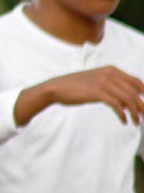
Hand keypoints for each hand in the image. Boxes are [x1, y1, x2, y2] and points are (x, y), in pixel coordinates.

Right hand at [14, 66, 143, 125]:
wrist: (57, 87)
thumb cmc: (77, 86)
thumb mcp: (97, 81)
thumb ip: (113, 86)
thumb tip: (128, 100)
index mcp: (111, 70)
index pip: (136, 82)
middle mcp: (109, 74)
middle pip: (134, 92)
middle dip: (143, 106)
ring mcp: (103, 82)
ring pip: (128, 99)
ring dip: (135, 113)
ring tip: (136, 122)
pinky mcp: (96, 92)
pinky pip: (117, 105)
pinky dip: (123, 115)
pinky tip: (123, 121)